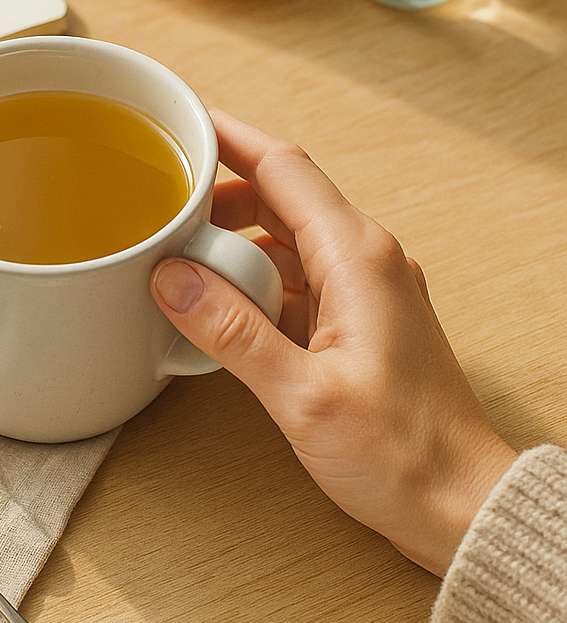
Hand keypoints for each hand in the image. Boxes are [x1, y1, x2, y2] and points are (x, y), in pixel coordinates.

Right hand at [151, 110, 516, 575]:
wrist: (458, 501)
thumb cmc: (400, 453)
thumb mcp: (300, 394)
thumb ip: (231, 331)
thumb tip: (172, 279)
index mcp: (357, 257)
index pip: (284, 168)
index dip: (230, 138)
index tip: (184, 121)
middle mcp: (366, 259)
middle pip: (281, 197)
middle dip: (219, 196)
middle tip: (164, 208)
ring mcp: (365, 287)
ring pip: (287, 236)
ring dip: (235, 241)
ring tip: (183, 260)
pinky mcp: (359, 317)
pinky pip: (298, 275)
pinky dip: (255, 277)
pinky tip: (222, 305)